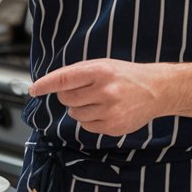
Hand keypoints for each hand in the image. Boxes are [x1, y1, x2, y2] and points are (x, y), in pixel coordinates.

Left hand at [28, 58, 169, 135]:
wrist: (157, 90)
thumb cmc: (126, 76)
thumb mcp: (103, 65)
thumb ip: (78, 73)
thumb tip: (51, 84)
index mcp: (100, 70)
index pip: (63, 79)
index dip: (45, 85)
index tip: (34, 89)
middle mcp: (104, 90)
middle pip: (66, 98)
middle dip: (69, 96)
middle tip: (85, 91)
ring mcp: (110, 110)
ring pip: (75, 114)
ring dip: (79, 108)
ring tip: (98, 100)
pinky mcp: (113, 126)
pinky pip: (86, 126)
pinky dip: (89, 120)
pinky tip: (104, 111)